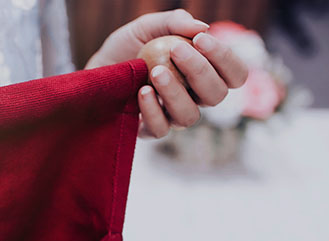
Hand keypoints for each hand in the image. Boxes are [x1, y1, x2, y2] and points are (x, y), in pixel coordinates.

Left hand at [85, 9, 248, 137]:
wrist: (95, 69)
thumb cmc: (126, 47)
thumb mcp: (147, 27)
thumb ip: (174, 22)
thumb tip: (202, 27)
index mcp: (202, 73)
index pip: (234, 75)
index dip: (225, 59)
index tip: (200, 39)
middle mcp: (193, 97)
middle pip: (216, 95)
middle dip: (200, 71)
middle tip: (176, 50)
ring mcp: (171, 115)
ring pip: (190, 116)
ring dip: (176, 92)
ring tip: (155, 71)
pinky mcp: (147, 129)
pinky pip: (160, 129)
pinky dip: (153, 110)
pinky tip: (142, 92)